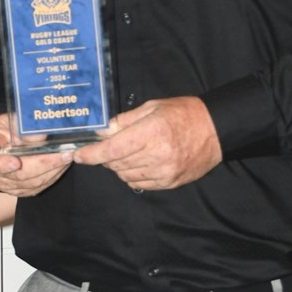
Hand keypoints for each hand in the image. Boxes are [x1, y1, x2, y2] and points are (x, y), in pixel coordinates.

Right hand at [0, 114, 72, 196]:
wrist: (1, 142)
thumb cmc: (4, 129)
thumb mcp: (10, 121)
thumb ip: (22, 129)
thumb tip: (41, 136)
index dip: (3, 164)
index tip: (15, 162)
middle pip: (20, 175)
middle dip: (45, 164)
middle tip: (64, 154)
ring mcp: (8, 185)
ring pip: (33, 183)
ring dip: (53, 171)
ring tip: (68, 157)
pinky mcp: (21, 190)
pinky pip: (39, 187)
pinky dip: (53, 176)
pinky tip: (62, 165)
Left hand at [73, 97, 221, 189]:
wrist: (214, 130)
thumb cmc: (182, 113)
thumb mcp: (152, 107)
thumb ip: (125, 121)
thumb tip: (102, 131)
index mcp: (152, 132)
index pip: (113, 149)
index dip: (92, 154)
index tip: (78, 154)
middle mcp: (157, 155)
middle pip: (117, 164)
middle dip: (104, 157)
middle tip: (106, 146)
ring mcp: (164, 172)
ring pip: (125, 175)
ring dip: (118, 166)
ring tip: (127, 152)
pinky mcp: (170, 183)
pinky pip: (139, 184)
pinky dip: (132, 175)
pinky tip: (138, 162)